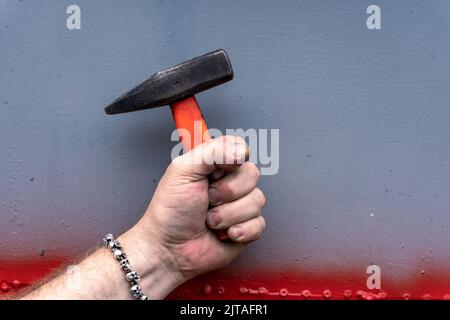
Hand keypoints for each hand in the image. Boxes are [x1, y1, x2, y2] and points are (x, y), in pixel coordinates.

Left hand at [131, 135, 265, 282]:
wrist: (170, 250)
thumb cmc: (169, 213)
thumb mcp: (183, 171)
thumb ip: (211, 152)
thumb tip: (240, 149)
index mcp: (214, 165)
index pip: (239, 148)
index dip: (232, 160)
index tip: (215, 171)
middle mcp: (229, 183)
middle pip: (252, 174)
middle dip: (226, 192)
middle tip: (207, 199)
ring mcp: (240, 205)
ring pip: (257, 200)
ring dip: (228, 214)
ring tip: (210, 220)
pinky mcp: (247, 228)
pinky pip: (259, 224)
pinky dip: (240, 231)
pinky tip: (223, 234)